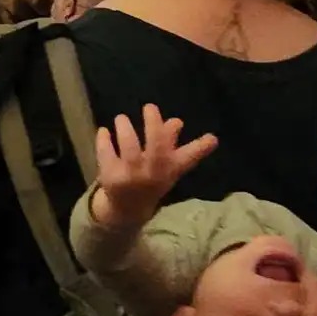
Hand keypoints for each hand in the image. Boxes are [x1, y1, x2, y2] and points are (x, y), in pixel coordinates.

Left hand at [90, 104, 216, 229]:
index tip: (212, 137)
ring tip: (121, 118)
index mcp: (170, 169)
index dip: (201, 148)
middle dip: (154, 126)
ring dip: (126, 129)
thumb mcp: (165, 164)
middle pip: (156, 149)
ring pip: (129, 149)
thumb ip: (170, 141)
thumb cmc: (151, 178)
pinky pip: (106, 154)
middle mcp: (153, 174)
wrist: (128, 208)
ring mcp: (131, 177)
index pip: (189, 158)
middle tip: (149, 107)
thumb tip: (176, 121)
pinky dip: (104, 140)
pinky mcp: (110, 178)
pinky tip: (104, 131)